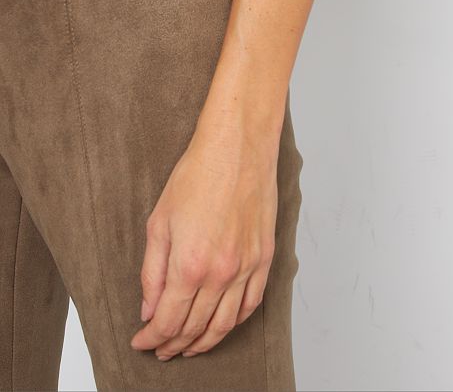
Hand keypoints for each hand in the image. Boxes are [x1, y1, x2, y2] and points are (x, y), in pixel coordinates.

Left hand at [129, 115, 278, 359]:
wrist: (237, 149)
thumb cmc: (198, 176)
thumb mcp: (159, 221)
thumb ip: (152, 271)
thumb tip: (149, 308)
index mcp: (190, 264)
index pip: (168, 321)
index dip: (151, 338)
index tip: (141, 341)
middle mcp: (222, 273)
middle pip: (195, 327)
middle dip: (174, 344)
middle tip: (161, 349)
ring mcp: (248, 267)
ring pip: (226, 323)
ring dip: (204, 342)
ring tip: (188, 347)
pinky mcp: (265, 257)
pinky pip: (252, 304)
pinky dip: (235, 322)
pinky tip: (222, 325)